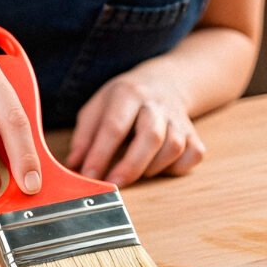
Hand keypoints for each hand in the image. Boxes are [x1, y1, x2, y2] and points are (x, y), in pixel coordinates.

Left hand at [65, 73, 205, 186]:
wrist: (164, 82)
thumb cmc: (124, 100)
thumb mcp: (97, 107)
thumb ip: (84, 137)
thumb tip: (73, 166)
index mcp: (127, 94)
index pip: (114, 126)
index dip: (100, 154)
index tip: (89, 176)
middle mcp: (155, 105)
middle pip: (151, 136)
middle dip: (131, 165)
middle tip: (114, 184)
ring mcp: (178, 119)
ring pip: (174, 146)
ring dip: (154, 166)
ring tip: (137, 171)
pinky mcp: (193, 133)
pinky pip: (193, 154)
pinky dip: (178, 167)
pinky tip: (161, 166)